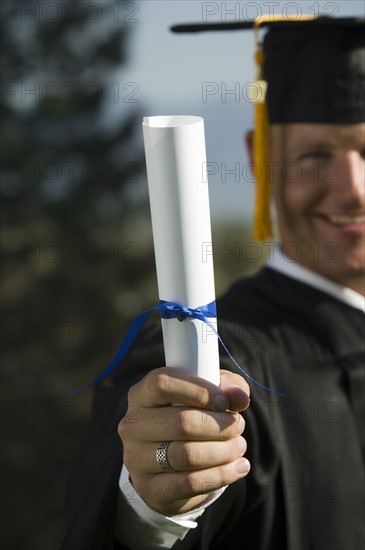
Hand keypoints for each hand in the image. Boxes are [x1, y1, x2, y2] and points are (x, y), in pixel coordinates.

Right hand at [118, 367, 249, 515]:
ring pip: (187, 455)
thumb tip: (239, 397)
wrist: (171, 466)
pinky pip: (190, 483)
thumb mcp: (209, 393)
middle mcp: (133, 425)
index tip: (224, 401)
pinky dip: (221, 474)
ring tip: (239, 446)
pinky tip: (238, 467)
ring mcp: (136, 459)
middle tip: (238, 426)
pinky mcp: (150, 488)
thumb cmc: (191, 416)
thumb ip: (227, 386)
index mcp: (141, 395)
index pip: (162, 383)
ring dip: (223, 450)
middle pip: (181, 422)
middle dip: (220, 424)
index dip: (198, 390)